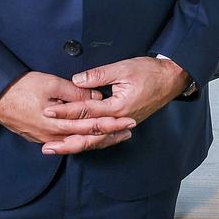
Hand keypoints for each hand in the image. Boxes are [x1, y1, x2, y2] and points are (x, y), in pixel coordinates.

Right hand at [0, 71, 135, 153]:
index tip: (128, 121)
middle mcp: (53, 136)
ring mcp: (45, 138)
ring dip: (97, 139)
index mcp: (58, 124)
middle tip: (128, 131)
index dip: (112, 124)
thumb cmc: (21, 88)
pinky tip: (88, 138)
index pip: (92, 126)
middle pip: (87, 139)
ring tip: (114, 136)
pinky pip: (65, 142)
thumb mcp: (51, 84)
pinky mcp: (39, 136)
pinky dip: (81, 140)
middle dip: (109, 135)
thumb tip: (95, 97)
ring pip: (77, 143)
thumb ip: (75, 93)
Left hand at [41, 56, 190, 154]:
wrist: (171, 79)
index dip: (66, 112)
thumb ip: (98, 75)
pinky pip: (105, 137)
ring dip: (77, 145)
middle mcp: (119, 120)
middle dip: (67, 140)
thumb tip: (77, 80)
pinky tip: (80, 144)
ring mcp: (123, 124)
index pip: (86, 111)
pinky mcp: (124, 124)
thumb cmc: (149, 72)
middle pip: (89, 135)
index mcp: (118, 107)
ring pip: (96, 140)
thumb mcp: (123, 68)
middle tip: (47, 145)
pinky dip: (91, 142)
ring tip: (59, 150)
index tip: (49, 112)